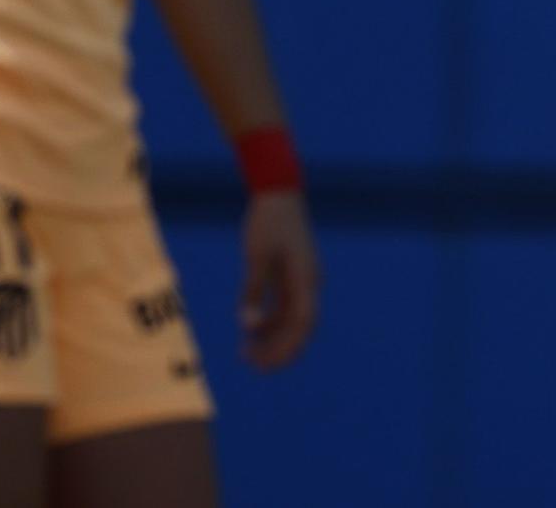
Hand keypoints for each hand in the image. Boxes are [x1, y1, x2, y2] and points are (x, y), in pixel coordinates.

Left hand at [239, 190, 318, 368]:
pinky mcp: (292, 272)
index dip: (285, 348)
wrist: (278, 190)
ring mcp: (302, 278)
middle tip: (252, 364)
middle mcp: (309, 283)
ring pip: (292, 318)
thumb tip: (248, 326)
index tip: (263, 364)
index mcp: (305, 280)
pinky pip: (285, 305)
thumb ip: (254, 292)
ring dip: (272, 337)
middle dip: (279, 349)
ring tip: (246, 351)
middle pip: (300, 327)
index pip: (301, 325)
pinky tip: (250, 329)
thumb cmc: (268, 222)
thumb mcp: (257, 256)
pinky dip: (270, 320)